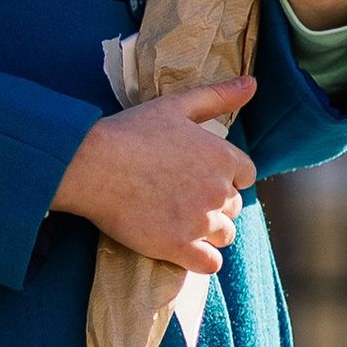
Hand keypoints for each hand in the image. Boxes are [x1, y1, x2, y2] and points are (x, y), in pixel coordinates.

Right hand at [51, 77, 256, 275]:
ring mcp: (200, 220)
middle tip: (179, 198)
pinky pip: (210, 264)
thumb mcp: (176, 106)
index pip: (245, 176)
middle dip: (213, 205)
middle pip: (233, 207)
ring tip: (176, 221)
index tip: (197, 177)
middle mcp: (218, 190)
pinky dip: (201, 259)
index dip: (224, 177)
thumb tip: (253, 83)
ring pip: (224, 236)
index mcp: (223, 157)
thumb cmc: (131, 132)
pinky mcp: (179, 246)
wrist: (92, 164)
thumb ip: (218, 96)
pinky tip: (181, 248)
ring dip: (207, 232)